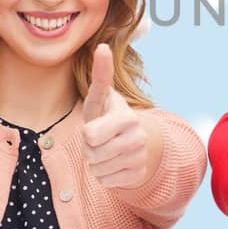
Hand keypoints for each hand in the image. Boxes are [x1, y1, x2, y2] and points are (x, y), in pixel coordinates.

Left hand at [83, 43, 149, 189]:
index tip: (97, 126)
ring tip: (107, 150)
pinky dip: (105, 175)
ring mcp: (139, 157)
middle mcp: (136, 137)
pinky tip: (115, 163)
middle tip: (100, 140)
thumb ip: (101, 75)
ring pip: (97, 169)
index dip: (88, 133)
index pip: (91, 135)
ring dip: (96, 162)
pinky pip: (106, 181)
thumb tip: (102, 46)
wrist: (139, 141)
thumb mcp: (102, 99)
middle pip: (91, 154)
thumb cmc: (110, 117)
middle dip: (89, 149)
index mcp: (127, 118)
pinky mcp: (138, 174)